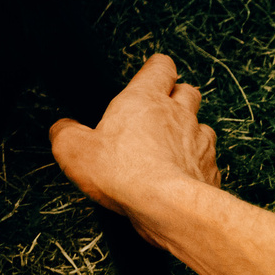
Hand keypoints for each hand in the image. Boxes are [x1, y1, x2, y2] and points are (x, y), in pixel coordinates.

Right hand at [50, 53, 220, 241]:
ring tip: (171, 145)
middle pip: (188, 91)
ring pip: (201, 126)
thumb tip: (64, 129)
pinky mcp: (210, 170)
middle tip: (162, 108)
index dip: (157, 69)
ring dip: (189, 131)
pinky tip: (181, 176)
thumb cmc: (124, 172)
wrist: (169, 207)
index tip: (152, 74)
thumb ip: (65, 132)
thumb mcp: (73, 149)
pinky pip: (207, 160)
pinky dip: (196, 164)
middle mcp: (178, 115)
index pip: (160, 67)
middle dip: (178, 96)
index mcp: (145, 99)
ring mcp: (199, 142)